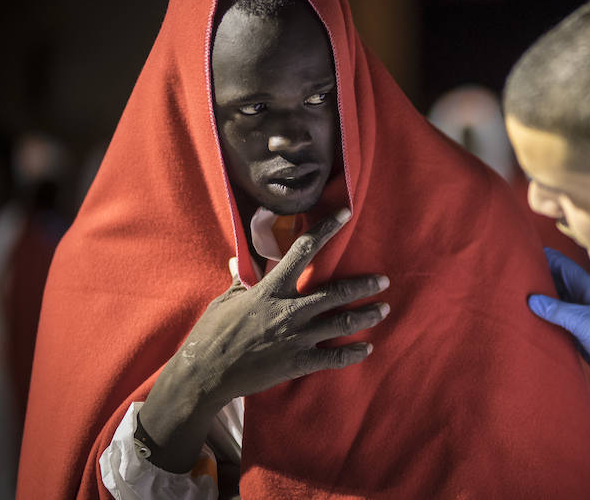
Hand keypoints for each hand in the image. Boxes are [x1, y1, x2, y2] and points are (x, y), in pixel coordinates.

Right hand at [139, 208, 389, 471]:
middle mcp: (289, 311)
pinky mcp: (298, 363)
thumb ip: (241, 280)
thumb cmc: (212, 334)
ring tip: (384, 309)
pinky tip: (367, 348)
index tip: (345, 214)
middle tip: (383, 280)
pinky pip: (334, 358)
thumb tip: (238, 260)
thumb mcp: (225, 300)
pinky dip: (354, 353)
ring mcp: (297, 338)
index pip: (302, 251)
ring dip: (367, 315)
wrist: (205, 375)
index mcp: (271, 290)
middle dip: (364, 285)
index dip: (326, 230)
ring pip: (343, 323)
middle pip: (336, 292)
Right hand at [528, 247, 589, 395]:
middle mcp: (581, 295)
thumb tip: (531, 299)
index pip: (562, 264)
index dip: (544, 257)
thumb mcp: (583, 322)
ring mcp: (577, 311)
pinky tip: (527, 313)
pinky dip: (542, 312)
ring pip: (553, 296)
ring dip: (538, 294)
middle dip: (537, 274)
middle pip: (555, 278)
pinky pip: (554, 314)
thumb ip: (557, 310)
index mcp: (587, 287)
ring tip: (514, 291)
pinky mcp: (574, 327)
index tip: (523, 253)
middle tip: (513, 274)